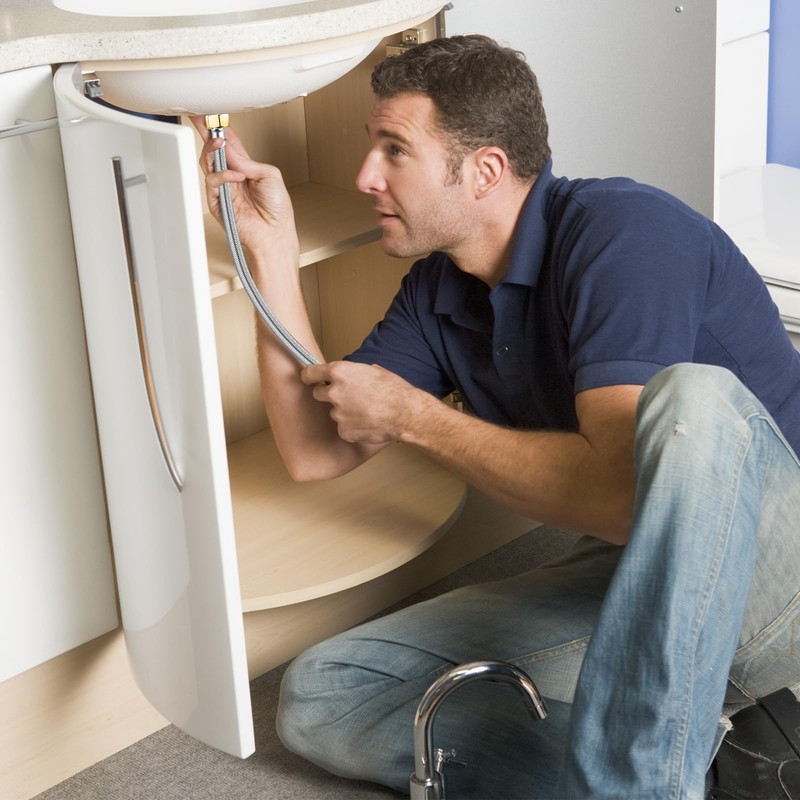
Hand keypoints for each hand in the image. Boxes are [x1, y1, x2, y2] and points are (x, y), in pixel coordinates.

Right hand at [189, 116, 298, 260]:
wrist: (275, 235)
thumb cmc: (277, 210)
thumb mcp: (270, 176)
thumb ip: (248, 161)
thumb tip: (229, 149)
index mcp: (245, 167)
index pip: (229, 143)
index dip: (221, 128)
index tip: (214, 113)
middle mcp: (231, 176)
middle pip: (213, 149)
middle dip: (206, 132)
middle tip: (203, 117)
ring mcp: (223, 188)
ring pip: (208, 162)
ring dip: (212, 149)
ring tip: (220, 142)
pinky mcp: (217, 202)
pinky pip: (212, 183)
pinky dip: (223, 175)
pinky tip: (236, 176)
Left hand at [301, 361, 426, 443]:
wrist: (404, 414)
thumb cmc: (394, 390)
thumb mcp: (374, 370)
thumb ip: (356, 373)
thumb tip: (352, 375)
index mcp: (340, 373)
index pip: (311, 373)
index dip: (309, 375)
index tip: (308, 377)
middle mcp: (334, 392)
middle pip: (318, 394)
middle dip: (328, 396)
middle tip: (347, 398)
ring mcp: (338, 414)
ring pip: (334, 413)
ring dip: (345, 412)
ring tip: (366, 411)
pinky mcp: (344, 431)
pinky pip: (344, 428)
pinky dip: (353, 427)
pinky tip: (368, 423)